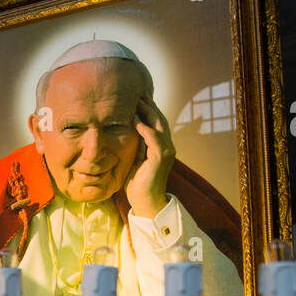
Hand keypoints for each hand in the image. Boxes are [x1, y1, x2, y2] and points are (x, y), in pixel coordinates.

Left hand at [125, 95, 173, 217]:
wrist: (145, 201)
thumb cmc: (138, 181)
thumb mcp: (136, 157)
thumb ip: (136, 143)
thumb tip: (127, 128)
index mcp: (162, 145)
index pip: (157, 122)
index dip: (149, 109)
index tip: (137, 97)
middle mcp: (168, 146)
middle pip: (160, 119)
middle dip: (149, 106)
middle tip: (137, 94)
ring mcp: (167, 151)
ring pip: (159, 125)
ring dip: (148, 113)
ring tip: (136, 102)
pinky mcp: (161, 158)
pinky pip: (154, 139)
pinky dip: (145, 128)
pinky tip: (135, 120)